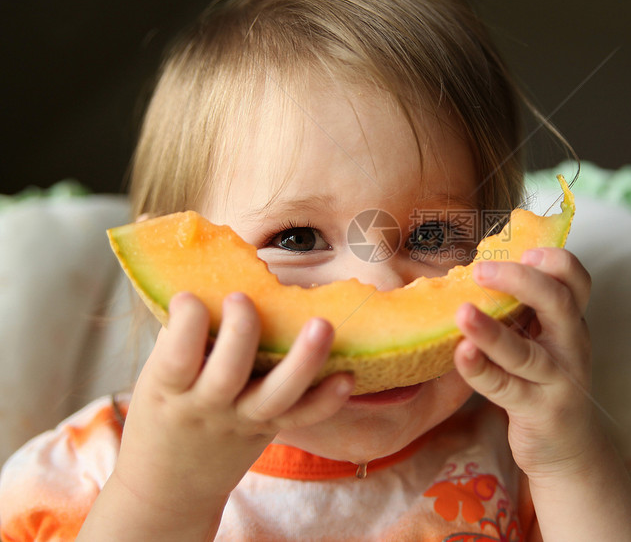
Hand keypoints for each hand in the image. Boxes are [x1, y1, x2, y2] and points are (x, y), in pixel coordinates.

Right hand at [110, 292, 353, 523]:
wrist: (169, 486)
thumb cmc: (163, 411)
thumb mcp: (154, 378)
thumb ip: (179, 336)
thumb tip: (207, 271)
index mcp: (169, 390)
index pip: (175, 359)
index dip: (183, 325)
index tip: (189, 296)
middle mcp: (208, 407)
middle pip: (228, 375)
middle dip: (239, 334)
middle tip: (243, 298)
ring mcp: (244, 420)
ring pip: (275, 396)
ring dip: (302, 361)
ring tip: (321, 325)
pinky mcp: (272, 429)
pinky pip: (303, 416)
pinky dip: (326, 399)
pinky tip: (347, 375)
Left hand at [453, 247, 594, 480]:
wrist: (567, 446)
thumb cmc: (543, 378)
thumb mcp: (544, 337)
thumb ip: (523, 306)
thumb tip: (472, 267)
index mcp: (571, 319)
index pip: (577, 279)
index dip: (556, 260)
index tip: (525, 251)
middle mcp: (570, 344)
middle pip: (557, 303)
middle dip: (520, 281)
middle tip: (480, 270)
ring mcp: (556, 379)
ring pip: (525, 352)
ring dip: (492, 331)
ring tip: (463, 313)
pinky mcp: (537, 410)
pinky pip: (505, 388)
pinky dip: (481, 370)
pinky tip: (461, 354)